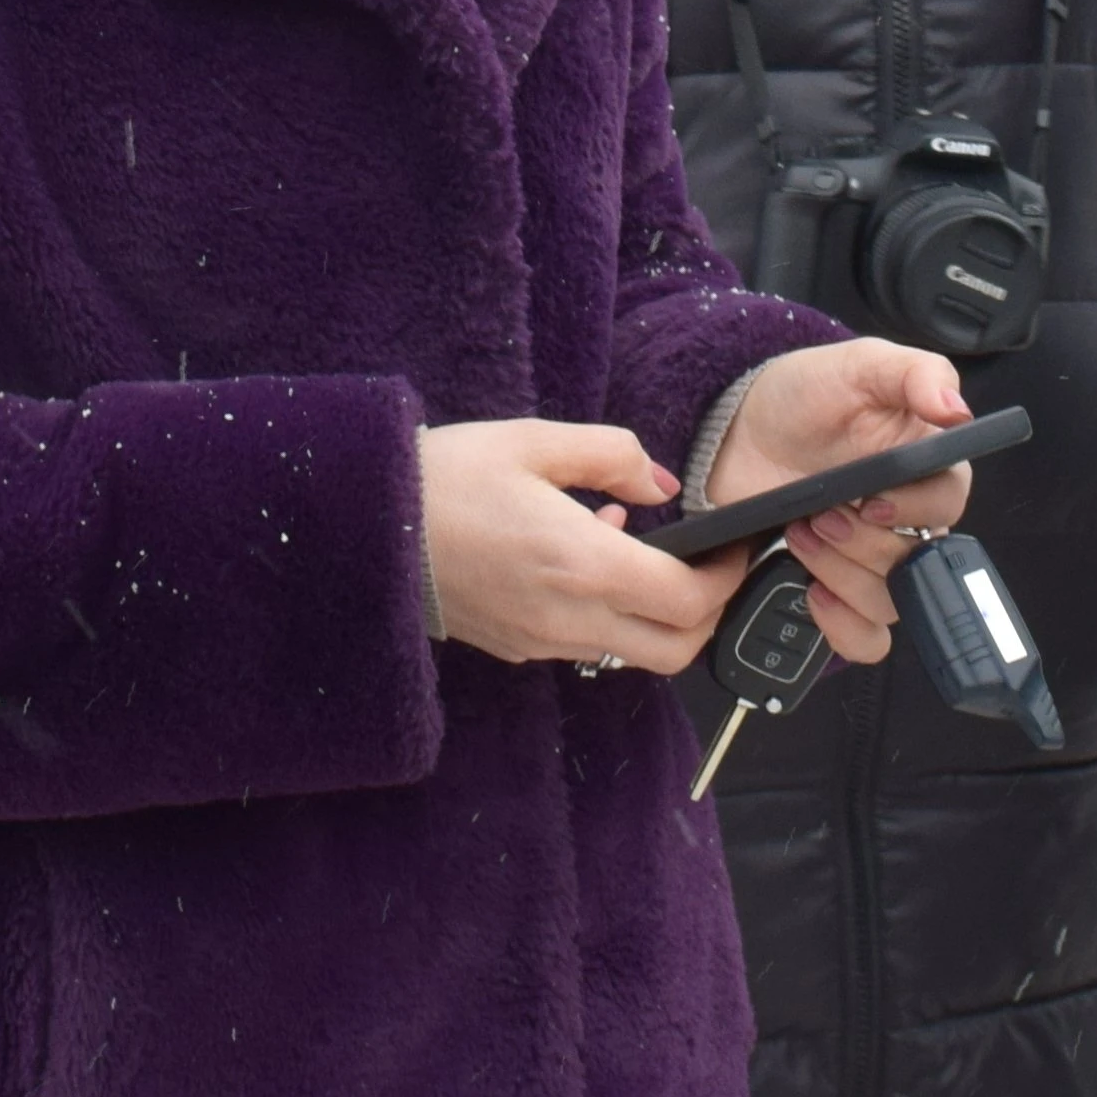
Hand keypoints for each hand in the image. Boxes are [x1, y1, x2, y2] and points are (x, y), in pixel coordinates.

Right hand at [419, 416, 739, 673]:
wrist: (364, 527)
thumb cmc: (445, 478)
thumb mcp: (534, 441)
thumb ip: (613, 455)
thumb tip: (661, 484)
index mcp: (581, 564)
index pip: (688, 601)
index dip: (726, 579)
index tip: (733, 548)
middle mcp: (567, 618)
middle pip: (676, 651)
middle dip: (708, 614)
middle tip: (708, 567)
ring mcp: (541, 643)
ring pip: (634, 654)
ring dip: (656, 615)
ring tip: (635, 550)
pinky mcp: (518, 649)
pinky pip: (588, 646)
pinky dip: (611, 615)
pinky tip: (584, 558)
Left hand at [713, 338, 974, 666]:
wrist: (736, 430)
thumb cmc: (805, 394)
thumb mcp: (860, 365)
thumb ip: (916, 373)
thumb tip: (957, 408)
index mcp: (926, 468)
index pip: (950, 504)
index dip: (917, 510)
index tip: (874, 501)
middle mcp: (906, 522)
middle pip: (919, 562)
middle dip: (864, 544)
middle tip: (819, 515)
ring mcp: (869, 560)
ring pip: (890, 602)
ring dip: (844, 577)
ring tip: (801, 535)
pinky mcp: (836, 588)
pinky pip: (864, 638)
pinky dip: (843, 627)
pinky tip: (813, 592)